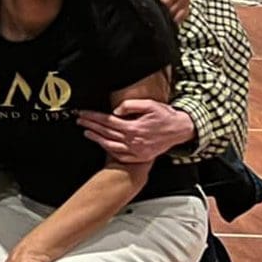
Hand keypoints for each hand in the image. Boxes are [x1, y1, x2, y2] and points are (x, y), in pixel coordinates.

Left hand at [78, 99, 193, 163]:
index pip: (107, 121)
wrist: (181, 129)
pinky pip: (120, 155)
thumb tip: (115, 110)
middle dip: (90, 125)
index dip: (93, 117)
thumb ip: (130, 105)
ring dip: (96, 138)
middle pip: (106, 132)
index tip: (83, 113)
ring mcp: (136, 151)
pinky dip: (109, 150)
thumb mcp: (150, 105)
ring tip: (86, 131)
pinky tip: (102, 144)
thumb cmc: (166, 116)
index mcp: (134, 127)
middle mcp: (133, 141)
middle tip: (80, 120)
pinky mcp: (140, 157)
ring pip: (110, 145)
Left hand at [150, 0, 190, 21]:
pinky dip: (174, 19)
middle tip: (149, 15)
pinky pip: (181, 17)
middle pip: (169, 15)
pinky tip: (166, 18)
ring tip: (157, 17)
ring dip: (167, 19)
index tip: (146, 11)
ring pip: (176, 18)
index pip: (163, 7)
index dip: (154, 11)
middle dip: (159, 16)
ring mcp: (186, 2)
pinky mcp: (187, 4)